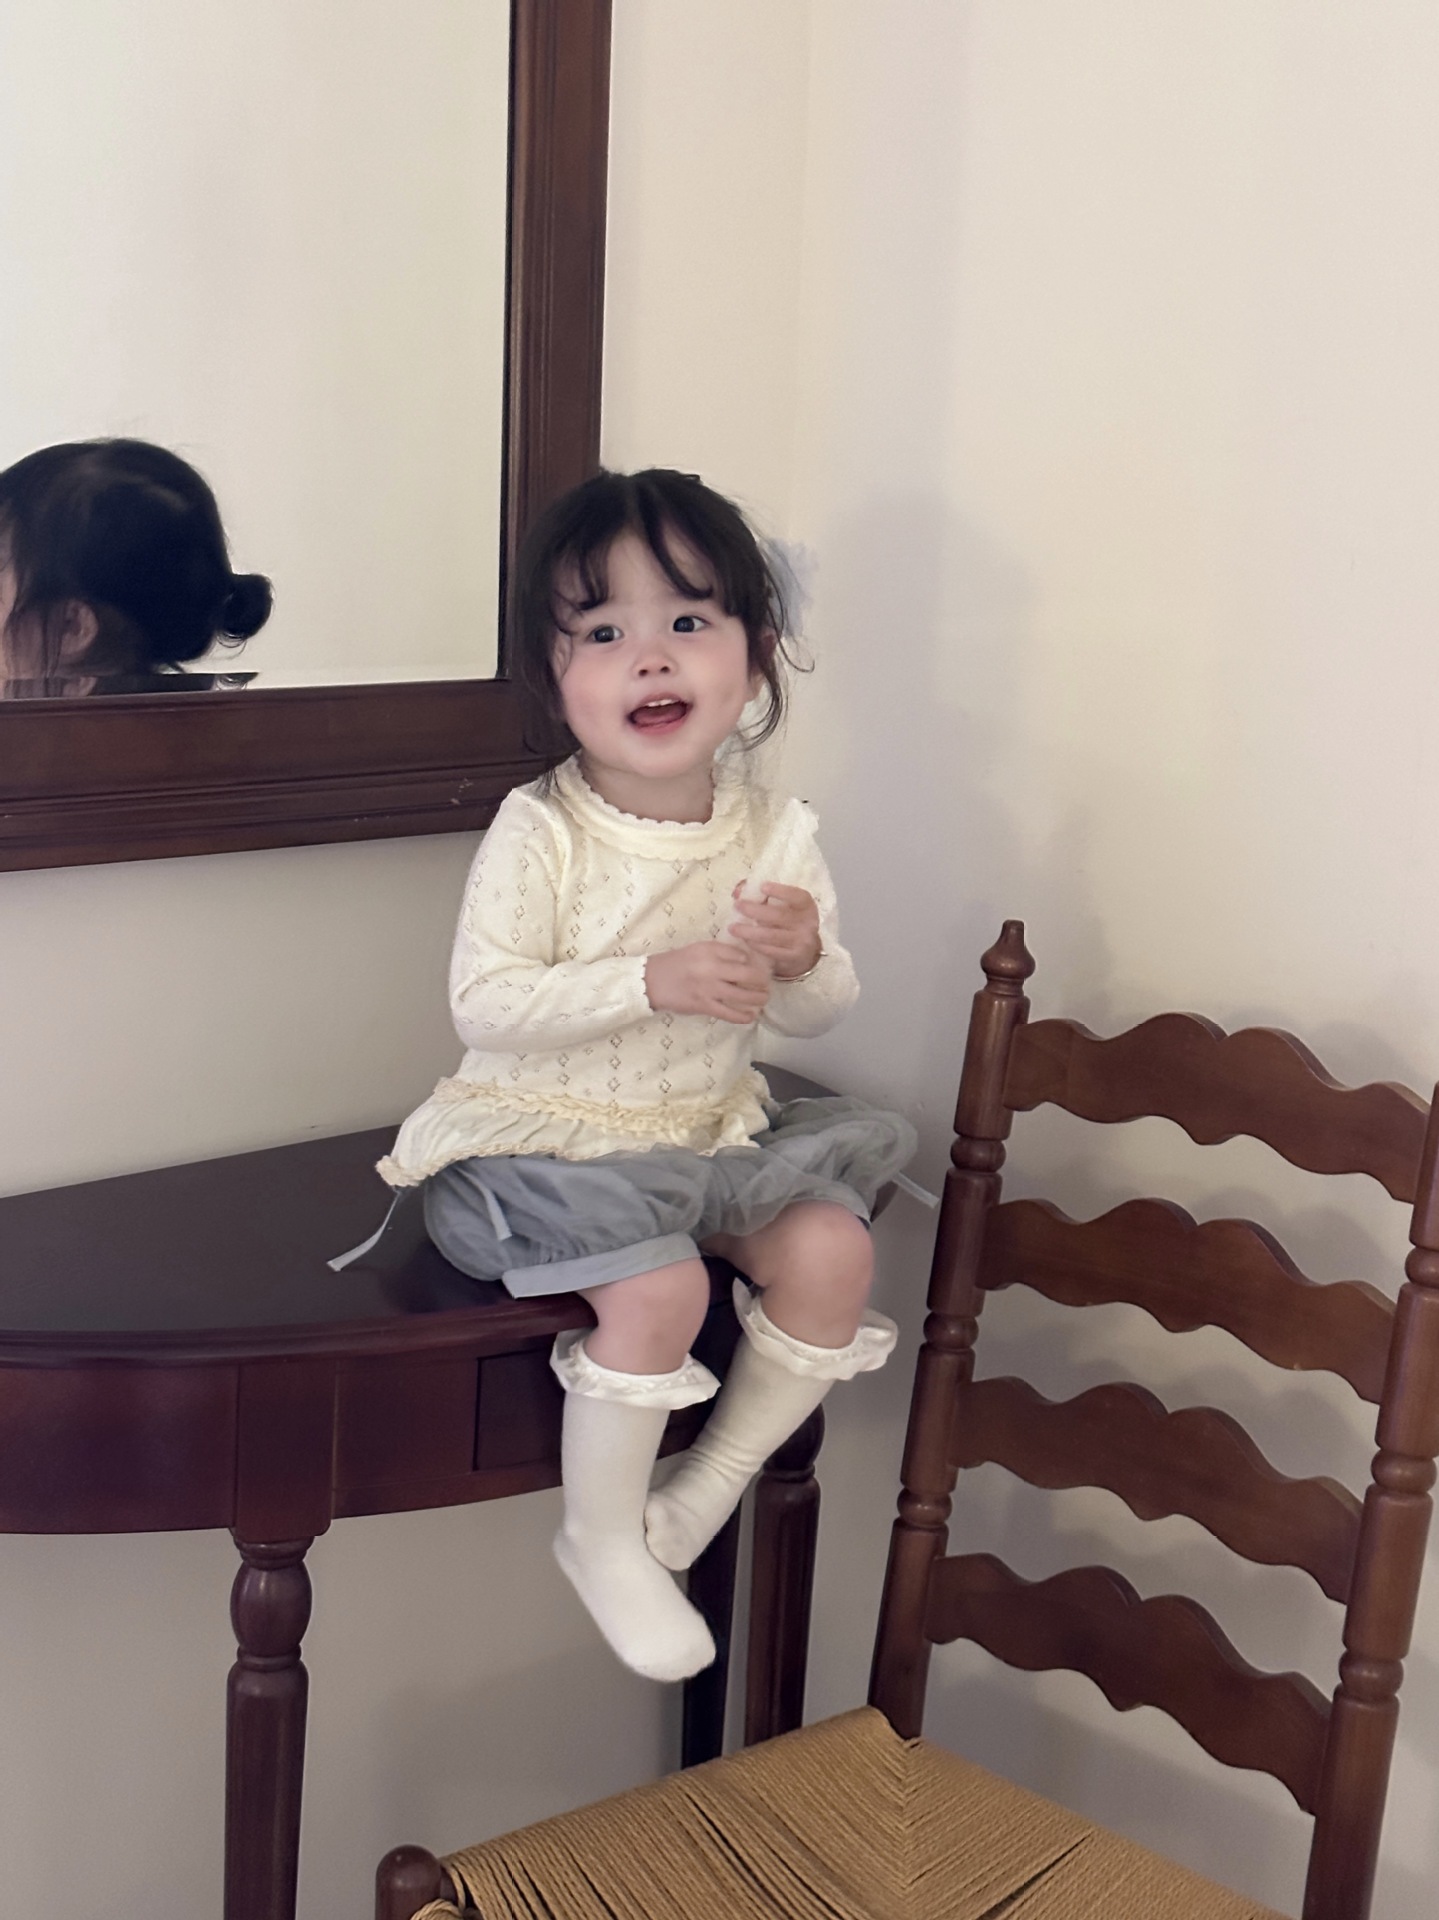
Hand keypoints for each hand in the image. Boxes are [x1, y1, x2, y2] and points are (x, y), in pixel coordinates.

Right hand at [644, 941, 771, 1023]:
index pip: (740, 955)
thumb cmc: (677, 963)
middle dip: (762, 980)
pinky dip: (742, 1016)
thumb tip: (746, 958)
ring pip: (741, 995)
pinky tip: (751, 1017)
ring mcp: (708, 989)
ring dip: (757, 998)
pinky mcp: (704, 1006)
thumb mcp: (698, 948)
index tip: (762, 967)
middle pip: (747, 974)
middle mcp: (711, 969)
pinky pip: (728, 1013)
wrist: (652, 980)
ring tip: (764, 999)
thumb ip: (721, 951)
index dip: (755, 962)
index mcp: (710, 951)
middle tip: (768, 984)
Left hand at [728, 882, 821, 978]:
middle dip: (755, 910)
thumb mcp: (782, 905)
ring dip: (750, 931)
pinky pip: (771, 951)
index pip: (796, 896)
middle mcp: (808, 923)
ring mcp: (802, 942)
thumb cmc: (788, 920)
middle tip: (737, 905)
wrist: (803, 950)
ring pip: (772, 936)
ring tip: (733, 927)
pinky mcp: (793, 957)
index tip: (762, 887)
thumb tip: (738, 891)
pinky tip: (744, 940)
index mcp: (806, 905)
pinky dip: (756, 945)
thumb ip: (762, 895)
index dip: (780, 891)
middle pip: (779, 916)